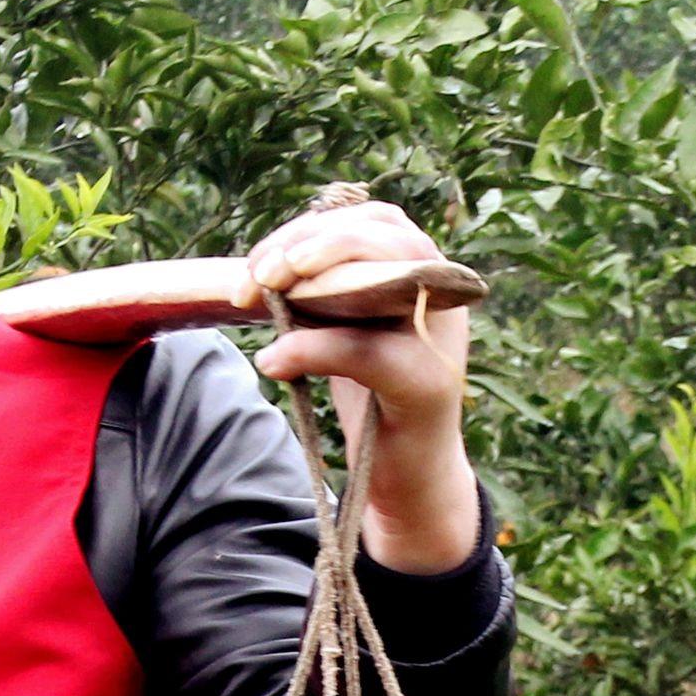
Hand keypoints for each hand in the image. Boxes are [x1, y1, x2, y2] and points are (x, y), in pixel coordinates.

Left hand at [249, 195, 480, 575]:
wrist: (409, 476)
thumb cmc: (375, 398)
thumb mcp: (344, 331)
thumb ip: (323, 292)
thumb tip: (262, 263)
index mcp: (419, 273)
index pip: (367, 219)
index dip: (308, 228)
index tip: (257, 262)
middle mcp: (439, 293)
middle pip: (379, 229)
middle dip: (308, 241)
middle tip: (260, 274)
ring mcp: (439, 335)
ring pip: (384, 273)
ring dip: (319, 272)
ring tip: (268, 291)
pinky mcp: (424, 382)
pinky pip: (365, 350)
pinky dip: (314, 349)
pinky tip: (275, 361)